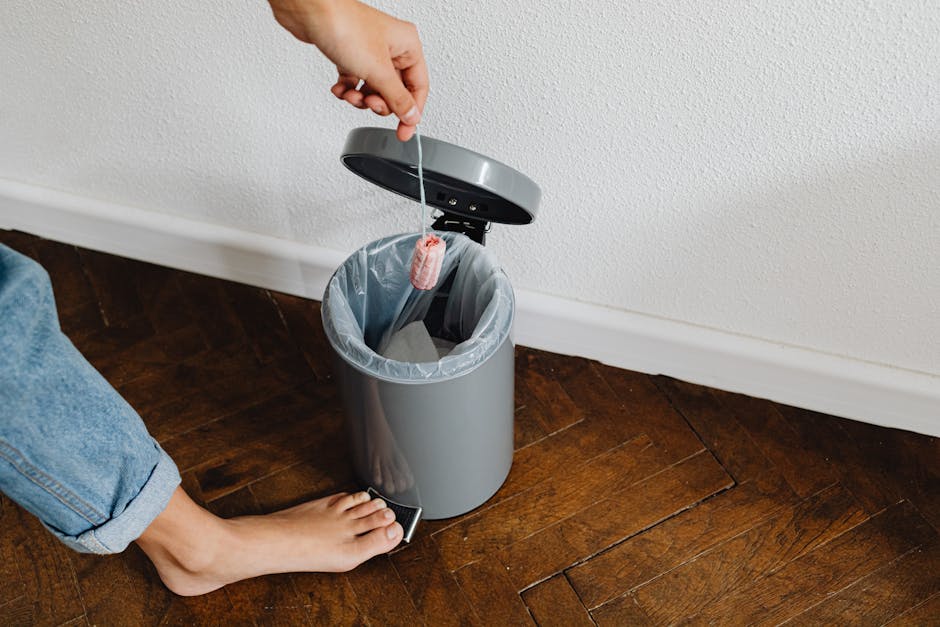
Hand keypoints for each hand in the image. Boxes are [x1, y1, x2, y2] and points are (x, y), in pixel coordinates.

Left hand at [268, 0, 428, 140]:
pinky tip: (340, 88)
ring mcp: (370, 51)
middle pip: (395, 91)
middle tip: (369, 103)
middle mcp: (391, 47)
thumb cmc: (345, 26)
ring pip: (374, 88)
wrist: (311, 12)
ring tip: (350, 94)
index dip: (411, 112)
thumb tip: (411, 116)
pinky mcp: (350, 54)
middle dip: (379, 102)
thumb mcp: (378, 71)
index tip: (403, 131)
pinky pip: (356, 81)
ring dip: (361, 98)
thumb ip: (397, 98)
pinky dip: (347, 89)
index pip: (418, 87)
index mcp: (407, 46)